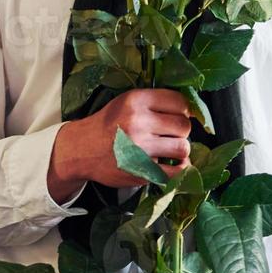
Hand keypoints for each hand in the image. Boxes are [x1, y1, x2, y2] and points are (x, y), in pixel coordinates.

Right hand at [52, 89, 191, 191]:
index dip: (183, 110)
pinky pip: (177, 171)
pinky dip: (181, 169)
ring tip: (170, 149)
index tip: (178, 115)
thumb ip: (153, 102)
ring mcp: (140, 148)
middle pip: (183, 125)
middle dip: (181, 130)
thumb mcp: (125, 102)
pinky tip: (174, 165)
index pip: (179, 101)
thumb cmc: (107, 124)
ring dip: (180, 149)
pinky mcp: (141, 171)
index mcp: (136, 100)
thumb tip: (190, 110)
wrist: (81, 150)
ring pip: (183, 147)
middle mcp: (138, 122)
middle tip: (171, 134)